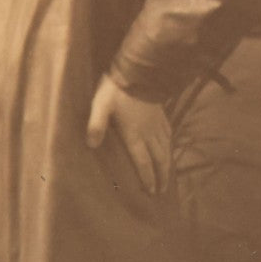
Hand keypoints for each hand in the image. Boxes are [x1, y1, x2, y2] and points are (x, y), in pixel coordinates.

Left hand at [86, 75, 171, 194]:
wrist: (138, 69)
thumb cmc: (115, 90)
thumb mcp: (100, 106)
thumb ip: (96, 125)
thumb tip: (91, 145)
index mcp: (135, 134)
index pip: (143, 161)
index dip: (147, 177)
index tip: (150, 191)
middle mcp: (149, 132)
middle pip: (158, 159)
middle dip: (160, 176)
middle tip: (160, 192)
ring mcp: (156, 123)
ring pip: (165, 148)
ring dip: (167, 164)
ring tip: (167, 177)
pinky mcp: (160, 113)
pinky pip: (168, 134)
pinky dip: (169, 146)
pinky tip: (169, 148)